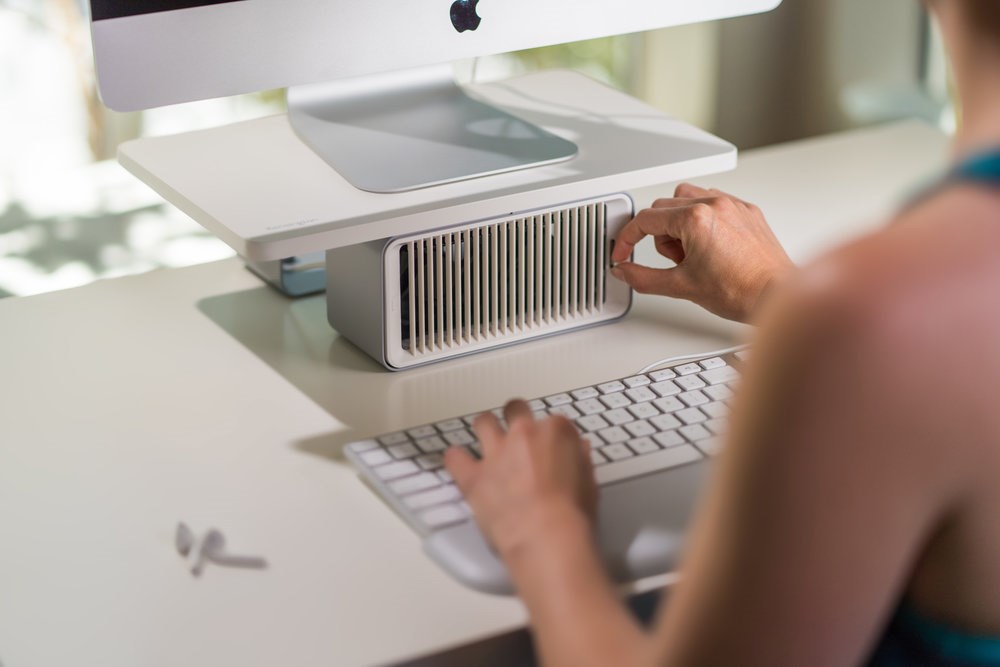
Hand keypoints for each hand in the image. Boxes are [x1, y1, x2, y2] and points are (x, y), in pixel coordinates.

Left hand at [444, 400, 597, 560]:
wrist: (546, 536)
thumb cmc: (572, 514)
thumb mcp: (589, 484)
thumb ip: (581, 461)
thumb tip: (578, 450)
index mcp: (555, 432)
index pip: (554, 422)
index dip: (553, 437)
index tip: (553, 450)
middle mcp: (523, 434)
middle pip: (515, 410)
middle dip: (516, 418)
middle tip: (518, 436)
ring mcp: (496, 452)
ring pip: (483, 422)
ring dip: (485, 430)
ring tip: (487, 443)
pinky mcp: (473, 475)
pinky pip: (454, 457)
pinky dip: (456, 459)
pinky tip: (459, 464)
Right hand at [611, 183, 793, 322]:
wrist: (776, 295)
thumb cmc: (740, 290)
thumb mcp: (681, 286)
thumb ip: (643, 278)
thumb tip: (624, 272)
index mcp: (695, 219)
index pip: (645, 219)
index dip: (627, 239)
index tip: (623, 253)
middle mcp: (715, 204)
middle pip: (664, 207)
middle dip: (659, 236)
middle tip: (674, 261)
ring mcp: (733, 205)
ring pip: (687, 199)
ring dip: (679, 223)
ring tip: (693, 253)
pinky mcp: (747, 211)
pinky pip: (713, 202)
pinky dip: (703, 220)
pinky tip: (710, 246)